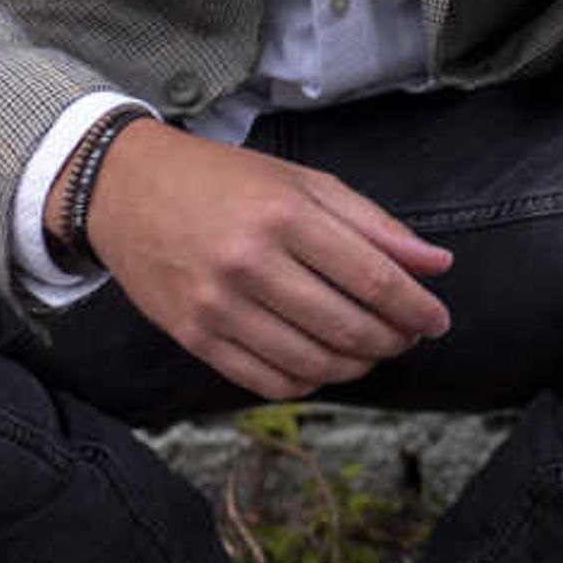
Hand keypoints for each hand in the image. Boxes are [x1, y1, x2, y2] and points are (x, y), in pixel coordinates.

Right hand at [78, 119, 453, 398]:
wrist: (126, 190)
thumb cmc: (224, 181)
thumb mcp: (303, 182)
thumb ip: (373, 224)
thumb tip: (437, 264)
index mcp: (285, 215)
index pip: (374, 280)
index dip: (417, 309)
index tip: (437, 320)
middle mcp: (250, 263)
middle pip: (348, 327)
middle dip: (392, 340)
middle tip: (407, 335)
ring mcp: (217, 305)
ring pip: (312, 362)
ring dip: (355, 365)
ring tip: (368, 349)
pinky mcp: (193, 336)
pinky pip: (267, 382)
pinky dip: (308, 381)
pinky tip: (321, 362)